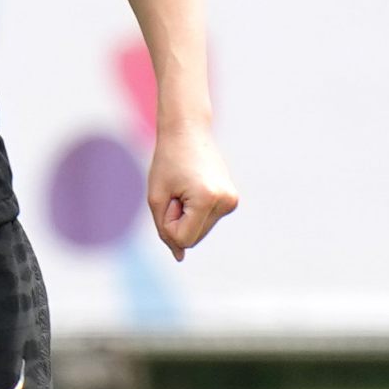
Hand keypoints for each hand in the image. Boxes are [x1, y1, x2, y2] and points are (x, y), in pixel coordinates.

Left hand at [148, 129, 238, 259]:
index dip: (168, 223)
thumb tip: (180, 256)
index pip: (183, 239)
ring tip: (185, 189)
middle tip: (176, 192)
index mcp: (208, 199)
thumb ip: (165, 230)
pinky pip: (205, 222)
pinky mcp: (231, 200)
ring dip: (186, 217)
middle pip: (192, 238)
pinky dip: (194, 213)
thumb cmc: (167, 162)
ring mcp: (231, 202)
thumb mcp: (157, 198)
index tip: (170, 197)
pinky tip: (194, 189)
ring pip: (199, 232)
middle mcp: (226, 202)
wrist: (187, 131)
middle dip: (178, 221)